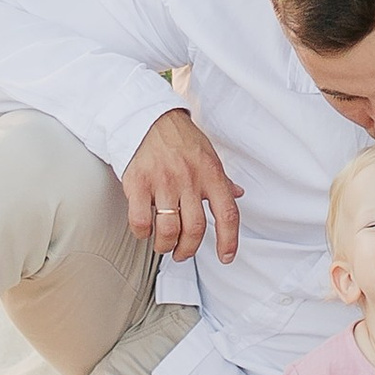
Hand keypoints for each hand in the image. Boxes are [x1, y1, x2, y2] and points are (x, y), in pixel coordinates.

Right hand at [121, 107, 242, 263]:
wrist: (149, 117)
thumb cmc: (181, 138)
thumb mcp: (208, 155)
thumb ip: (222, 179)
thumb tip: (237, 194)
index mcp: (211, 174)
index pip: (227, 214)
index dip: (229, 240)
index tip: (226, 257)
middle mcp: (189, 179)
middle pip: (195, 228)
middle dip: (189, 248)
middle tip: (183, 253)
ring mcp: (163, 182)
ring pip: (169, 229)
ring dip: (166, 245)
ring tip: (165, 245)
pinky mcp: (138, 183)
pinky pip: (141, 220)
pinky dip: (143, 233)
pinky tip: (145, 230)